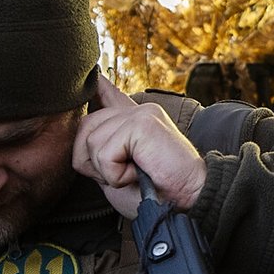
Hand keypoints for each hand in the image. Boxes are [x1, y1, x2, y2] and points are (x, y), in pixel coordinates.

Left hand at [72, 75, 206, 218]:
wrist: (187, 200)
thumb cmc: (158, 194)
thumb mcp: (119, 173)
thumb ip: (103, 152)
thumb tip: (87, 135)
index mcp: (136, 121)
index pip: (112, 95)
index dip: (99, 87)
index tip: (94, 74)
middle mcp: (139, 111)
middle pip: (85, 126)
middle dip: (92, 160)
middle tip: (124, 173)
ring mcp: (141, 114)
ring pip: (92, 142)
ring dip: (107, 170)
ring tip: (135, 173)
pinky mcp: (141, 124)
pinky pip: (105, 153)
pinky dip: (115, 173)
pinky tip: (138, 172)